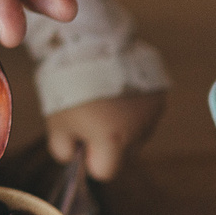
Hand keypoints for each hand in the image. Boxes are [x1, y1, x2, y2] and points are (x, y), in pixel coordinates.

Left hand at [47, 89, 164, 183]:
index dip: (90, 159)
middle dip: (108, 143)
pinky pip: (145, 115)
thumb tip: (74, 156)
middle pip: (123, 154)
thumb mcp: (56, 123)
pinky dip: (133, 108)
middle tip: (91, 116)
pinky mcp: (159, 97)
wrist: (90, 42)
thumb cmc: (69, 86)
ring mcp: (152, 113)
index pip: (105, 171)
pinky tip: (119, 90)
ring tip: (104, 99)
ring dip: (123, 125)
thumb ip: (63, 150)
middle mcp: (139, 132)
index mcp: (113, 142)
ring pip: (136, 134)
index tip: (81, 140)